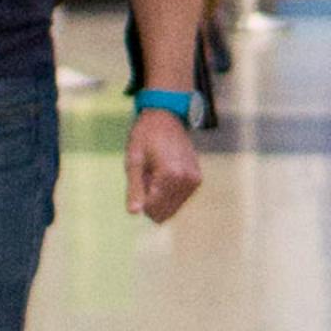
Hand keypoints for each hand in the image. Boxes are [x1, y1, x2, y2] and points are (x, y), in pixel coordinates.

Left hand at [127, 105, 203, 225]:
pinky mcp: (197, 179)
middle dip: (151, 199)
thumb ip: (135, 189)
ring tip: (157, 171)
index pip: (153, 209)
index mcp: (171, 175)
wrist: (166, 116)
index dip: (140, 199)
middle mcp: (187, 179)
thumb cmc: (145, 136)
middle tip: (149, 174)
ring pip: (172, 208)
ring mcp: (195, 180)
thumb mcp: (134, 161)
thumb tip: (134, 213)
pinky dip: (168, 192)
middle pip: (164, 212)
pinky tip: (165, 173)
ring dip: (159, 196)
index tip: (140, 176)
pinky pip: (179, 200)